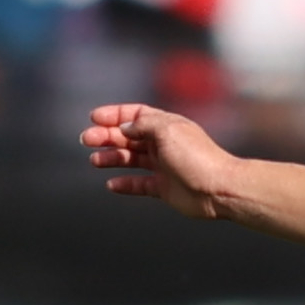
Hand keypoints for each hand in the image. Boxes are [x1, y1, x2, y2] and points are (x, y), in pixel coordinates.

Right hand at [82, 104, 242, 219]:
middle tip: (86, 140)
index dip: (114, 115)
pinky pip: (139, 184)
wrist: (218, 189)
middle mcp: (164, 144)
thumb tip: (125, 128)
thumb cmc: (196, 157)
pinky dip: (125, 184)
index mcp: (166, 125)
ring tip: (95, 161)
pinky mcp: (164, 187)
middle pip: (129, 137)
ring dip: (112, 158)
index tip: (94, 118)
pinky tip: (112, 184)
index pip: (135, 115)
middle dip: (107, 136)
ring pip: (131, 159)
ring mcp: (163, 166)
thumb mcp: (167, 130)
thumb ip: (143, 126)